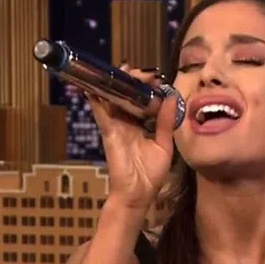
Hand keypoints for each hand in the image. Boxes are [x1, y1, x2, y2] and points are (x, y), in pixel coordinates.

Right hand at [86, 64, 177, 209]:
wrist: (137, 194)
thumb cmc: (151, 175)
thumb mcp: (164, 146)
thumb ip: (165, 122)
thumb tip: (171, 98)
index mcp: (142, 126)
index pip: (142, 102)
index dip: (147, 88)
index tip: (156, 78)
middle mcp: (127, 124)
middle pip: (126, 96)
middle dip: (133, 81)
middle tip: (141, 72)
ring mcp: (116, 127)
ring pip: (113, 100)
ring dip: (117, 84)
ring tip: (124, 69)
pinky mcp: (109, 132)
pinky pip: (101, 113)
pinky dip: (96, 99)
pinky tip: (94, 85)